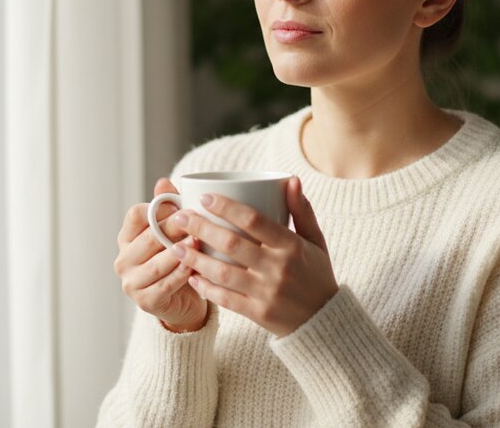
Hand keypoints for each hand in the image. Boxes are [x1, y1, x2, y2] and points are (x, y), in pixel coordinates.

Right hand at [113, 178, 208, 331]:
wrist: (185, 301)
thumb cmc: (178, 259)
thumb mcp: (174, 233)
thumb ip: (169, 208)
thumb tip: (163, 181)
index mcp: (126, 237)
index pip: (136, 214)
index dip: (160, 209)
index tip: (182, 207)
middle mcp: (123, 259)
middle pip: (149, 237)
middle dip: (175, 228)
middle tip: (197, 221)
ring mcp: (131, 282)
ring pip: (157, 262)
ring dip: (180, 252)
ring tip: (198, 242)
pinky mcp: (144, 301)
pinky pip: (166, 284)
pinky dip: (182, 273)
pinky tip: (196, 266)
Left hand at [170, 176, 337, 337]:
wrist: (325, 320)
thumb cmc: (316, 274)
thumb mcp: (315, 240)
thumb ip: (302, 210)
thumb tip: (291, 179)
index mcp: (291, 246)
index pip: (254, 221)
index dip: (227, 207)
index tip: (204, 197)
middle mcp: (278, 268)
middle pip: (232, 244)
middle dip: (201, 228)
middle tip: (179, 217)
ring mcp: (267, 293)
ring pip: (223, 273)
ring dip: (195, 259)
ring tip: (175, 246)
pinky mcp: (258, 314)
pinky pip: (226, 299)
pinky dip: (206, 288)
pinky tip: (191, 276)